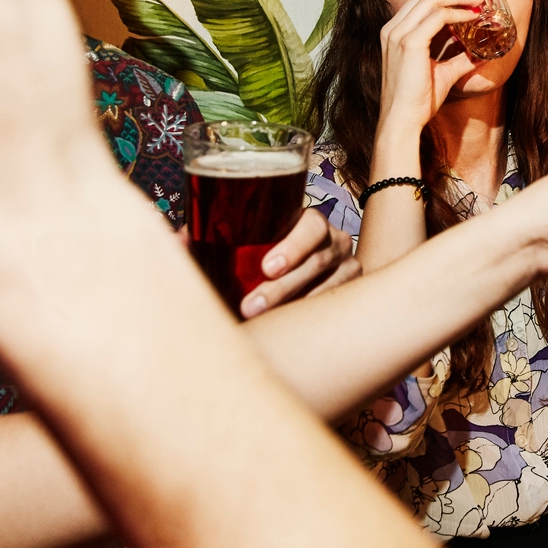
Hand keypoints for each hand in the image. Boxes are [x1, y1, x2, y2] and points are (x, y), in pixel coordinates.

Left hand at [240, 210, 358, 316]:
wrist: (305, 267)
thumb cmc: (270, 252)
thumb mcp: (260, 240)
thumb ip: (233, 242)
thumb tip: (194, 247)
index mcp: (313, 221)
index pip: (312, 227)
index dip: (292, 248)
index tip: (266, 268)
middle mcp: (337, 240)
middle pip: (315, 262)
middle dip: (280, 288)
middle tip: (250, 307)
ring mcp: (348, 265)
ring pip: (325, 287)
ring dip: (292, 306)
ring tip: (264, 322)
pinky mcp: (352, 289)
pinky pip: (333, 305)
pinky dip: (309, 317)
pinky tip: (287, 326)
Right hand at [374, 0, 490, 150]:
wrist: (402, 121)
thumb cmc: (418, 101)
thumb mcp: (442, 73)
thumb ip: (458, 60)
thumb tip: (480, 53)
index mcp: (394, 32)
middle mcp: (393, 28)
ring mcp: (398, 34)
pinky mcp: (409, 43)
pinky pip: (438, 16)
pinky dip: (458, 12)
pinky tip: (473, 16)